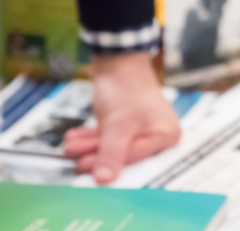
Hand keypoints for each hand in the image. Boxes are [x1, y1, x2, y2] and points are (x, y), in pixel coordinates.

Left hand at [63, 52, 180, 184]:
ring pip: (114, 146)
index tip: (89, 171)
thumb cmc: (127, 86)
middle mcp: (158, 133)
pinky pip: (110, 137)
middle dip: (97, 155)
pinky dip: (93, 138)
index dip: (112, 166)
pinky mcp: (128, 123)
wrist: (118, 60)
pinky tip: (76, 138)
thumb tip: (104, 179)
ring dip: (90, 146)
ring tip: (72, 145)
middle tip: (77, 158)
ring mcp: (143, 128)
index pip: (137, 159)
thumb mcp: (118, 124)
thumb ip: (111, 153)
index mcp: (167, 135)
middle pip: (125, 155)